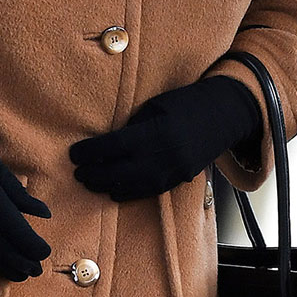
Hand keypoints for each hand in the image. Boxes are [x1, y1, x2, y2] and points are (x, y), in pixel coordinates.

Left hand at [70, 76, 260, 201]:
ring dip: (107, 186)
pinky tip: (113, 191)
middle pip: (120, 172)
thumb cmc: (184, 103)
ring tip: (90, 183)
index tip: (73, 154)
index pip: (114, 146)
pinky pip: (149, 191)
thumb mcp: (154, 107)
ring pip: (133, 186)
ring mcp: (174, 171)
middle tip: (77, 172)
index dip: (90, 152)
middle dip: (94, 173)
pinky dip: (128, 193)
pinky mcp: (180, 179)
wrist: (223, 115)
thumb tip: (105, 143)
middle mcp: (165, 155)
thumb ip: (132, 126)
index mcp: (156, 131)